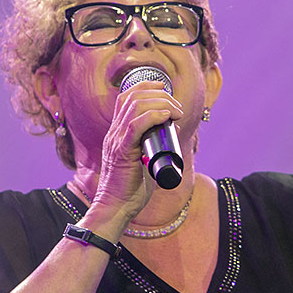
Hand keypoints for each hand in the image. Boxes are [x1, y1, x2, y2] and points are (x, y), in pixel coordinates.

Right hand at [92, 80, 183, 215]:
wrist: (117, 207)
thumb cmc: (132, 188)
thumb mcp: (145, 159)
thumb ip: (155, 143)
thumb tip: (173, 127)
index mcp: (117, 132)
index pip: (126, 97)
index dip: (145, 85)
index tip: (164, 87)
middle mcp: (114, 132)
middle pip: (133, 97)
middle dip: (159, 94)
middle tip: (177, 106)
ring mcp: (117, 141)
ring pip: (135, 106)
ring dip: (161, 103)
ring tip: (177, 112)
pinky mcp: (122, 152)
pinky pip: (135, 126)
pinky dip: (153, 116)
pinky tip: (167, 116)